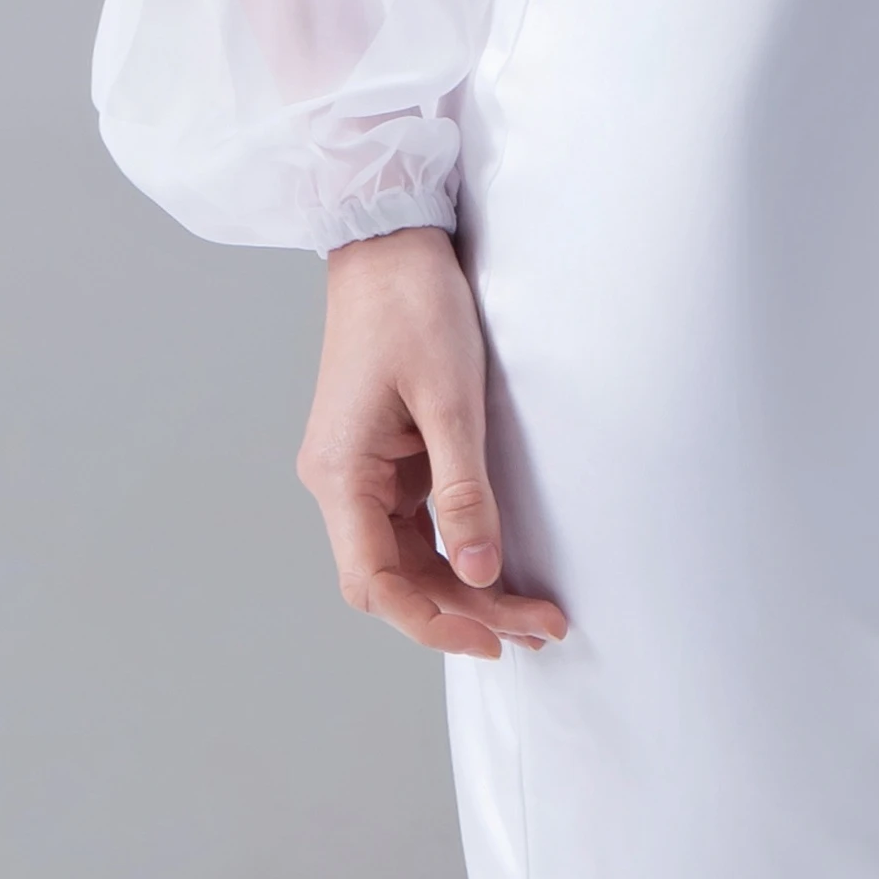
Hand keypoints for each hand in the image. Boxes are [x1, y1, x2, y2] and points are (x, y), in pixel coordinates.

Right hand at [295, 228, 569, 659]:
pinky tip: (497, 570)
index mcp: (341, 474)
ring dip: (464, 590)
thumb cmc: (413, 305)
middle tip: (538, 629)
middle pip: (394, 581)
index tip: (492, 638)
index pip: (375, 583)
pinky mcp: (384, 458)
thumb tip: (477, 572)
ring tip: (531, 615)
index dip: (432, 622)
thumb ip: (462, 490)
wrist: (389, 241)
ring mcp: (361, 472)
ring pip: (406, 560)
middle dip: (464, 612)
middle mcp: (340, 483)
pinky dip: (456, 553)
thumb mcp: (450, 399)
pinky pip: (415, 528)